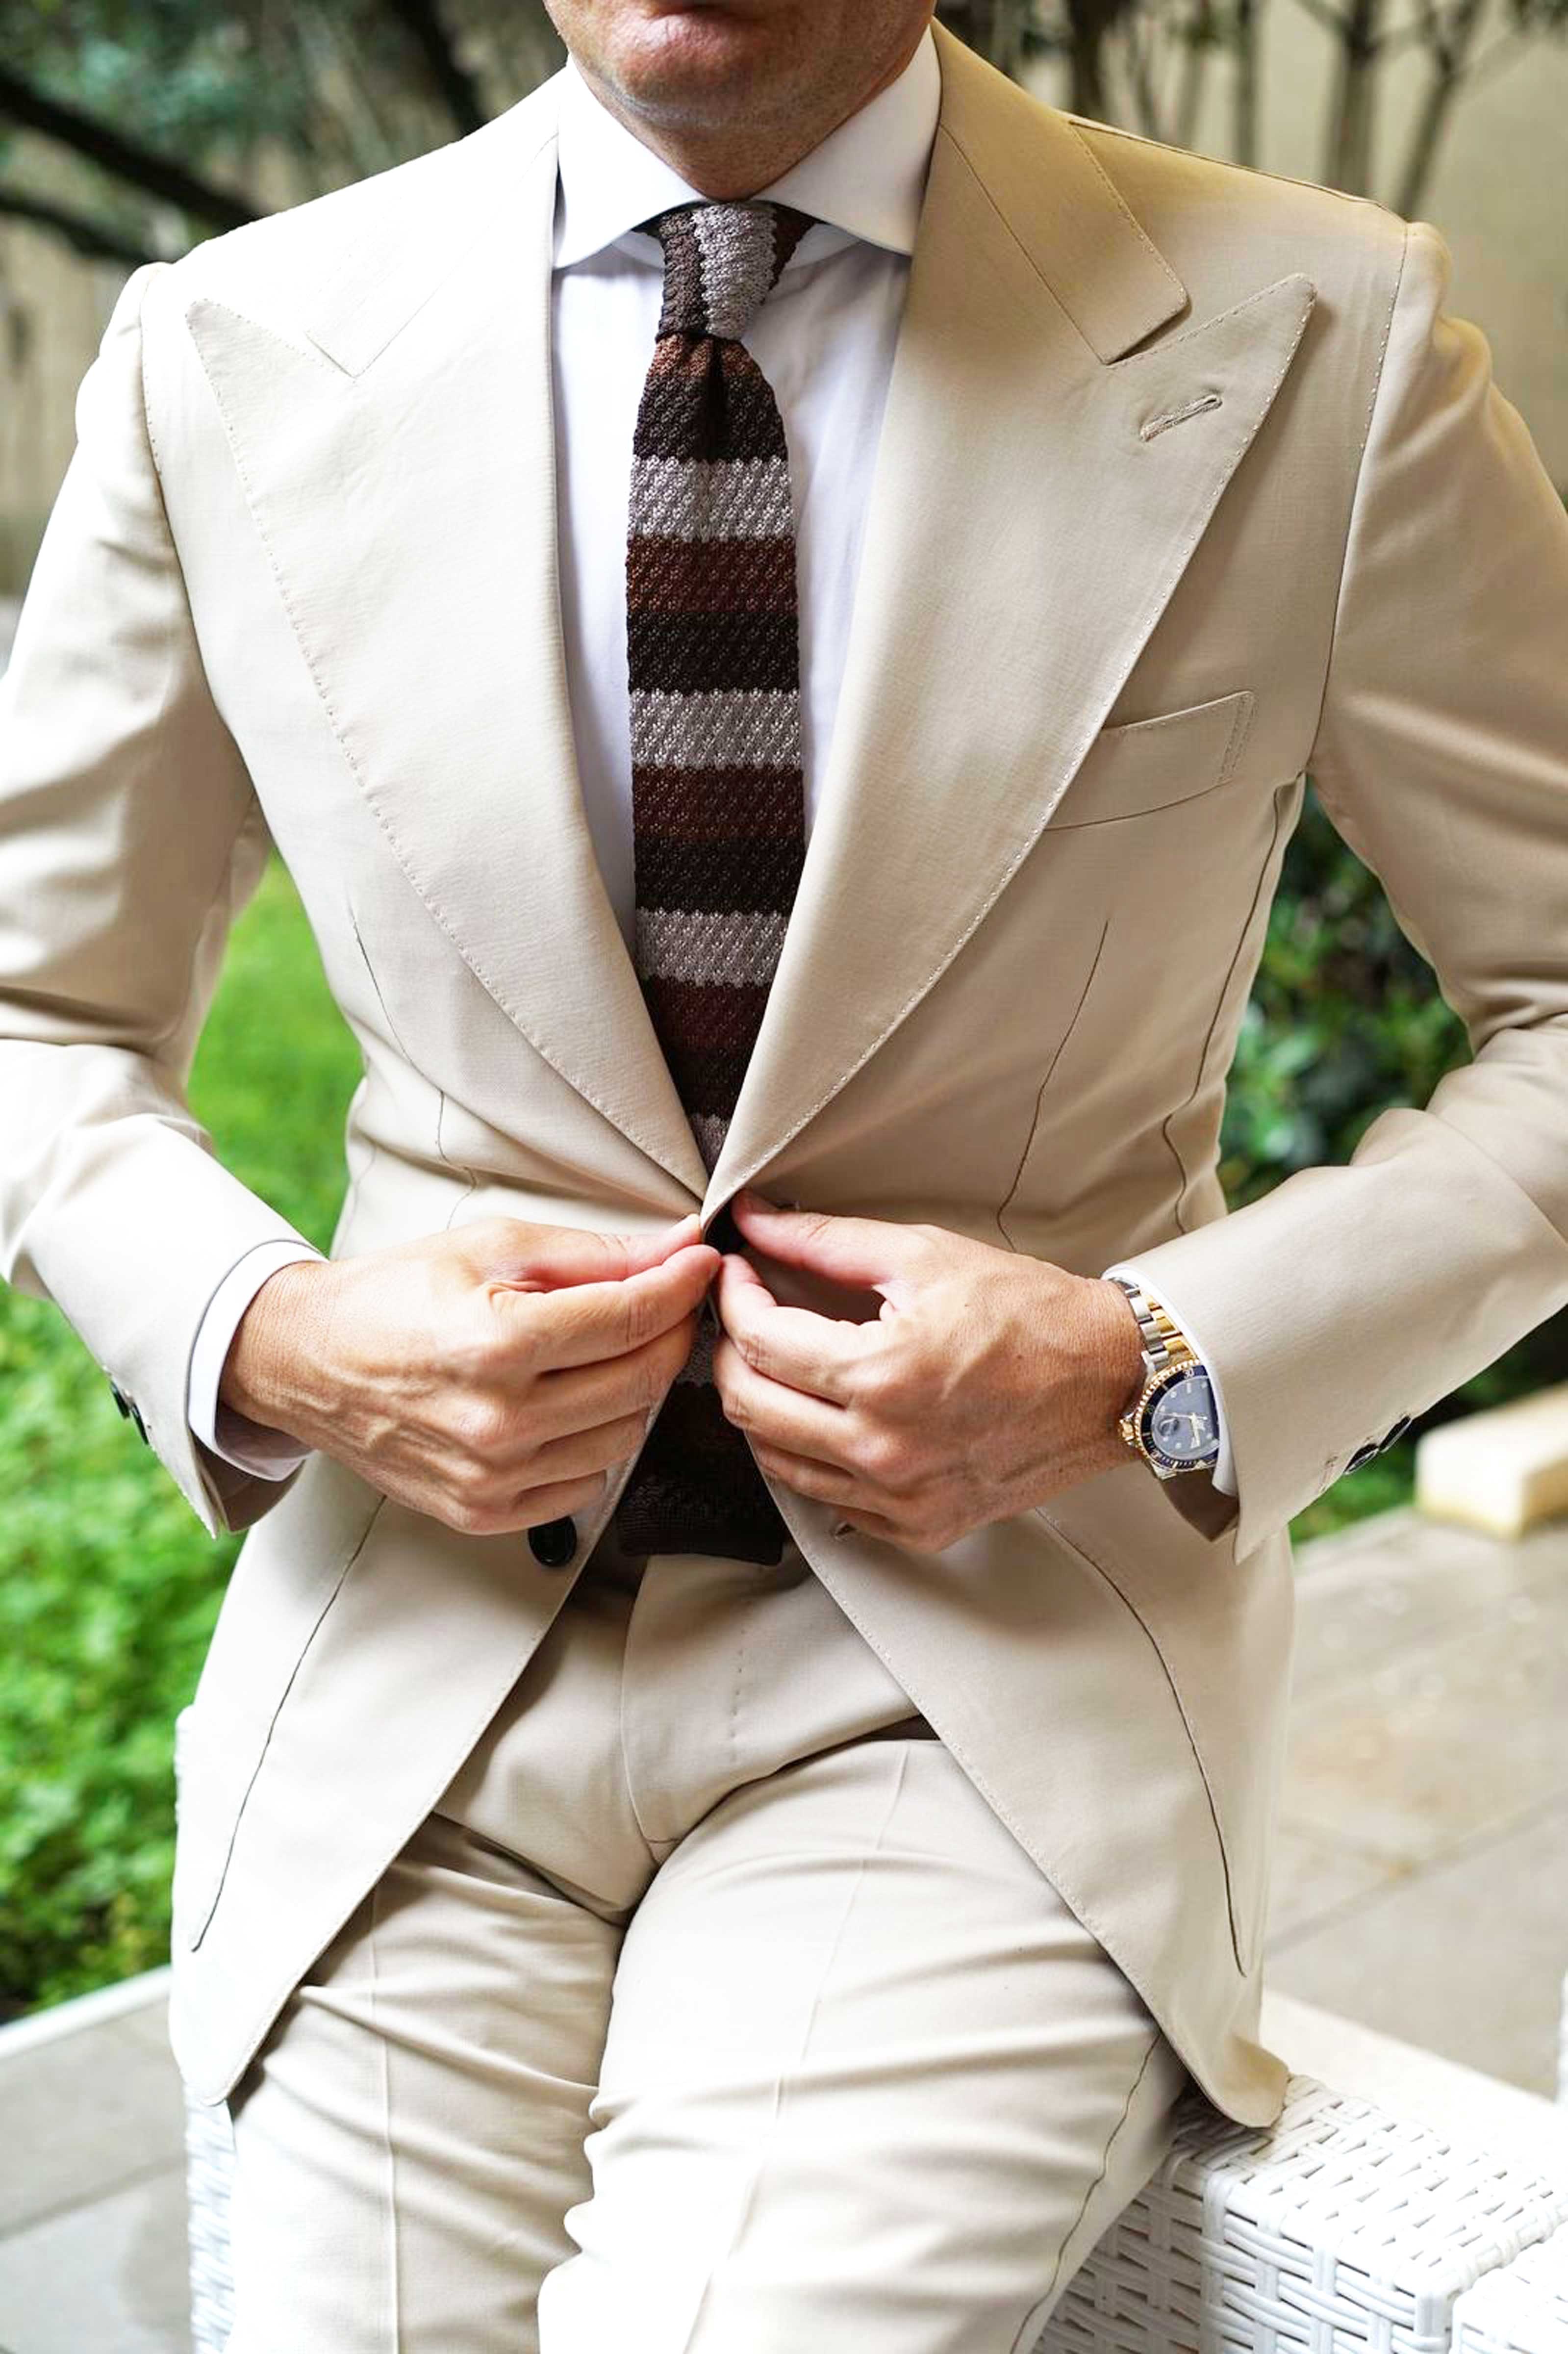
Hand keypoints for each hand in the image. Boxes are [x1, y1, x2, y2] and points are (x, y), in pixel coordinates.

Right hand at [221, 1215, 718, 1534]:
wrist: (308, 1361)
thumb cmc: (395, 1295)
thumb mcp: (490, 1247)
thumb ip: (593, 1253)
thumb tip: (678, 1247)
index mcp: (497, 1343)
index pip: (632, 1317)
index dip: (682, 1284)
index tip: (700, 1263)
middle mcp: (496, 1420)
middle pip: (640, 1380)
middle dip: (670, 1332)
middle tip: (666, 1301)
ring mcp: (490, 1476)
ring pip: (624, 1436)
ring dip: (636, 1388)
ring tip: (610, 1350)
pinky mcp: (483, 1512)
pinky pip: (585, 1483)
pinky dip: (596, 1441)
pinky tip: (570, 1403)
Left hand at [712, 1194, 1143, 1553]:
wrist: (1109, 1381)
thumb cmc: (1028, 1313)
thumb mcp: (924, 1255)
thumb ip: (826, 1241)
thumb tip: (755, 1220)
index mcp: (882, 1376)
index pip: (759, 1342)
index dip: (733, 1299)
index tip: (739, 1274)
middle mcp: (884, 1449)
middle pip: (748, 1408)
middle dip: (730, 1353)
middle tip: (748, 1317)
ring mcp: (900, 1498)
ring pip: (776, 1461)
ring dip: (763, 1406)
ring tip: (783, 1364)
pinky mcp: (919, 1526)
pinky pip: (829, 1498)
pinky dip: (811, 1456)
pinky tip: (829, 1416)